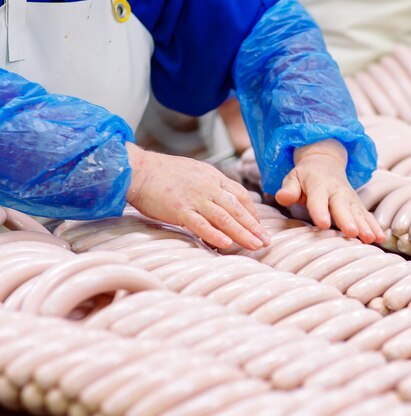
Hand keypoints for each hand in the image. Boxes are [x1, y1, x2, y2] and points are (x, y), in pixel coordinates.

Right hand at [125, 143, 269, 249]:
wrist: (138, 170)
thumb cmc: (164, 173)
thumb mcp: (195, 172)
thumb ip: (210, 186)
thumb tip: (224, 202)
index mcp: (213, 177)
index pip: (240, 196)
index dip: (252, 212)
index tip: (259, 226)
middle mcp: (208, 187)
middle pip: (237, 209)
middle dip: (254, 227)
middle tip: (266, 241)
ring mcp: (195, 198)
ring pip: (224, 218)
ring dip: (242, 233)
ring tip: (255, 246)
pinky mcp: (180, 209)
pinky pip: (200, 224)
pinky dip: (214, 234)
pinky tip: (226, 244)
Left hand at [275, 139, 384, 243]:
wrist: (325, 162)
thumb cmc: (305, 176)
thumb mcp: (292, 178)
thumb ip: (289, 189)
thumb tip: (281, 197)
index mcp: (318, 185)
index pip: (318, 199)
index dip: (320, 211)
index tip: (324, 224)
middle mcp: (336, 191)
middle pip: (342, 206)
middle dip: (347, 219)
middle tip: (352, 232)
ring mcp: (349, 198)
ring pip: (357, 212)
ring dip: (365, 225)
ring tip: (370, 238)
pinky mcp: (357, 204)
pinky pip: (367, 215)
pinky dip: (374, 225)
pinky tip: (381, 237)